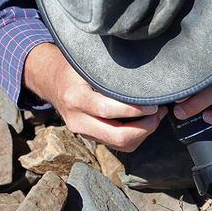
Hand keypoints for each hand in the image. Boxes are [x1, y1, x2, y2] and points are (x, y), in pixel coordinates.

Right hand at [23, 43, 164, 151]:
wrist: (51, 82)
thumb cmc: (73, 69)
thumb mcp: (86, 65)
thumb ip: (107, 72)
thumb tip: (141, 74)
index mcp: (75, 99)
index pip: (108, 110)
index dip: (135, 110)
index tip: (153, 104)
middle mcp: (78, 120)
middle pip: (118, 137)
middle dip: (145, 128)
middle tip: (159, 113)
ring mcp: (84, 132)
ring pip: (122, 145)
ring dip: (144, 133)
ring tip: (156, 116)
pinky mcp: (92, 138)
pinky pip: (119, 145)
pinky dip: (137, 136)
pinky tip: (145, 122)